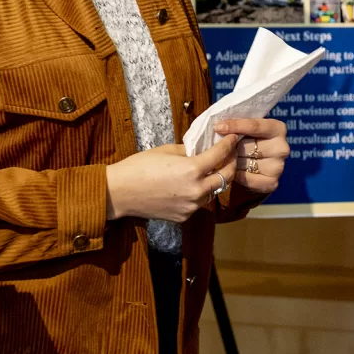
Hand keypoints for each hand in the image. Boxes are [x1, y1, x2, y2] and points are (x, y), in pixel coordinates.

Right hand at [105, 133, 241, 224]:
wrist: (120, 192)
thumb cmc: (139, 166)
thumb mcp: (167, 150)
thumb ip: (189, 151)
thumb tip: (202, 149)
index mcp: (193, 170)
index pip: (220, 155)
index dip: (229, 144)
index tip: (234, 138)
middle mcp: (196, 190)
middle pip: (227, 177)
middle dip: (231, 164)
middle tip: (230, 155)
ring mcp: (191, 206)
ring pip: (213, 192)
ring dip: (215, 180)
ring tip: (210, 170)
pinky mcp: (184, 216)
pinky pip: (198, 203)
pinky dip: (199, 193)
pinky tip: (189, 185)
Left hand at [216, 117, 289, 201]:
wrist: (253, 165)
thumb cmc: (247, 141)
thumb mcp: (245, 130)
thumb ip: (237, 126)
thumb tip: (219, 127)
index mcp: (278, 129)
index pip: (254, 126)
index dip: (235, 126)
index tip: (218, 127)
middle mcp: (282, 147)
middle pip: (249, 146)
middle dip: (233, 147)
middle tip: (225, 147)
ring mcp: (279, 166)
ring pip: (246, 163)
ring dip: (234, 161)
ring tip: (231, 159)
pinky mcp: (272, 182)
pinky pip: (247, 178)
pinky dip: (237, 175)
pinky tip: (235, 171)